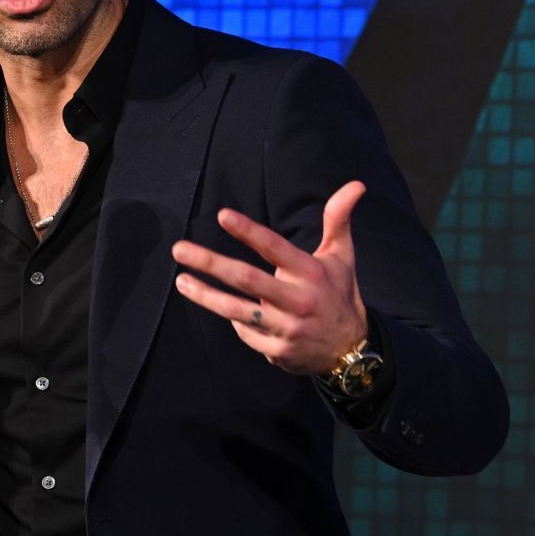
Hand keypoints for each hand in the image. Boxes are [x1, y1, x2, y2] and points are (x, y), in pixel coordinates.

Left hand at [170, 181, 368, 375]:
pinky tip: (222, 308)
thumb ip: (338, 219)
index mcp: (310, 273)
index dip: (248, 231)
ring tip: (181, 281)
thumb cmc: (339, 294)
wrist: (351, 351)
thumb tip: (355, 184)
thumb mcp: (342, 256)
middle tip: (179, 249)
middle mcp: (297, 300)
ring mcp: (286, 328)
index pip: (275, 248)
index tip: (222, 215)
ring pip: (237, 310)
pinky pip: (245, 333)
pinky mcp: (277, 350)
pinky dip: (234, 320)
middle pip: (246, 279)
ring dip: (205, 296)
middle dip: (210, 262)